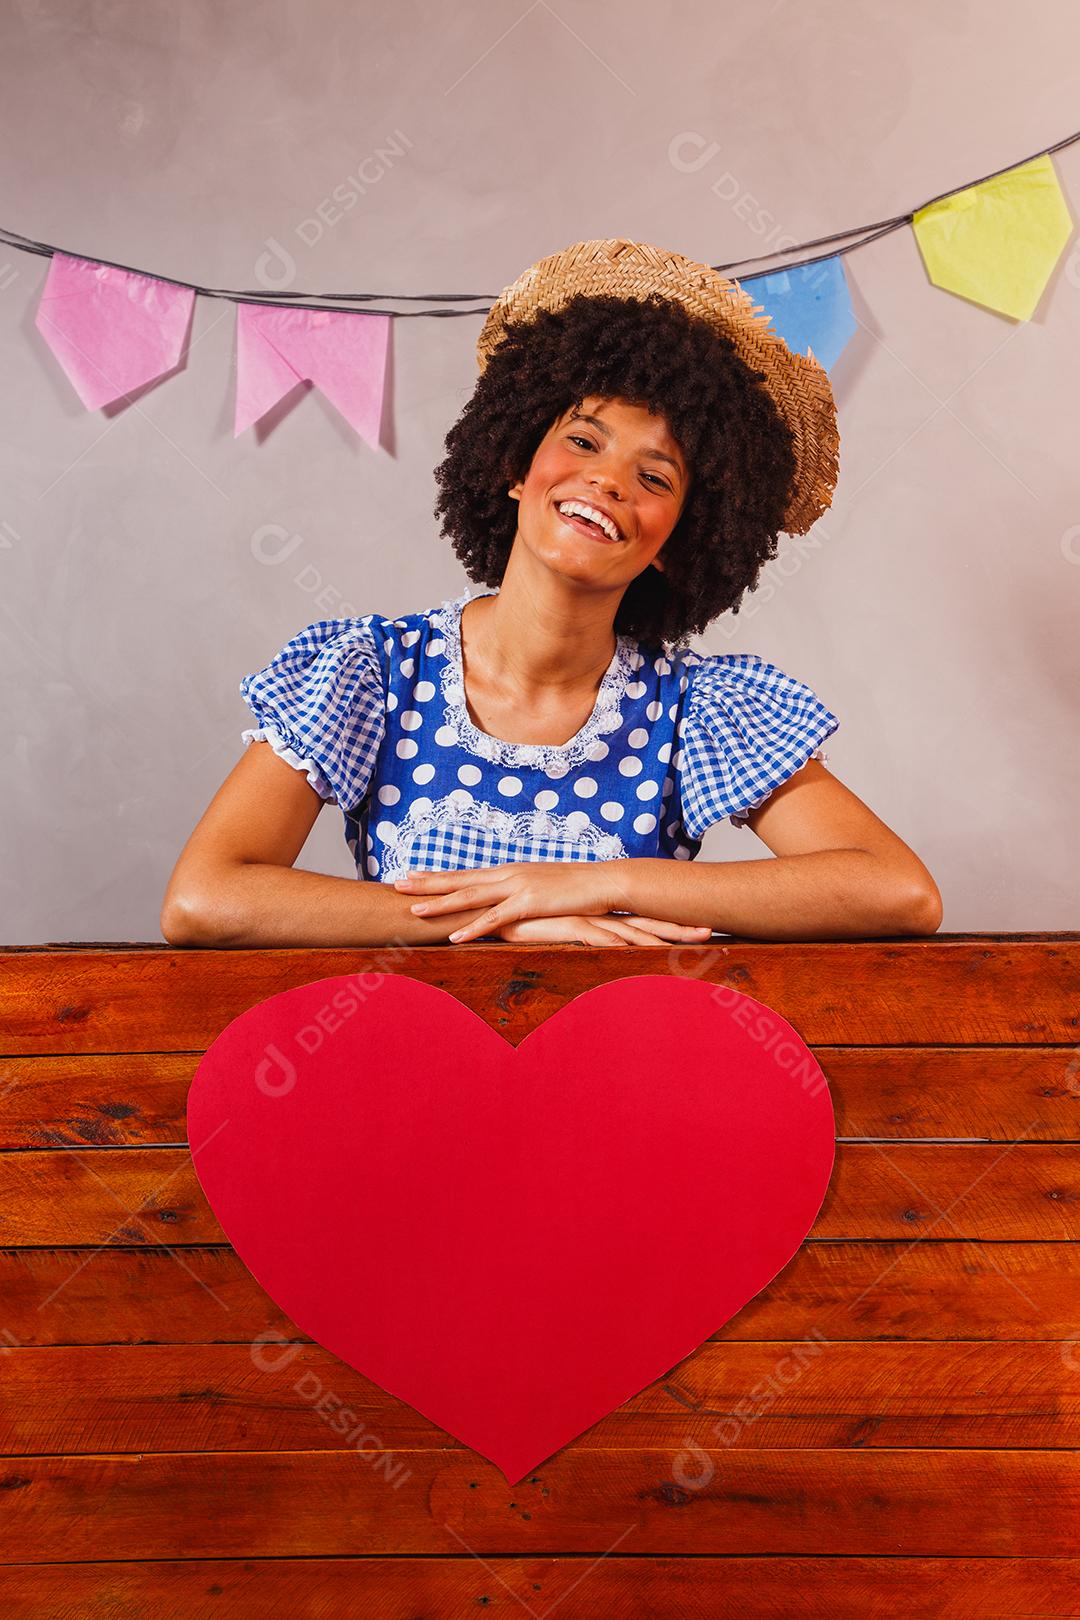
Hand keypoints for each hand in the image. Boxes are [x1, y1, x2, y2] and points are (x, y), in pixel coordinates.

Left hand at [394, 860, 626, 942]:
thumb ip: (519, 894)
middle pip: (459, 880)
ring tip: (413, 911)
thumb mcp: (541, 888)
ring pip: (470, 896)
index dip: (436, 875)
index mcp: (508, 871)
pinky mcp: (530, 903)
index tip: (410, 875)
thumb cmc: (574, 888)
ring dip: (440, 905)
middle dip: (425, 884)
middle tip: (395, 885)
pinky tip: (454, 936)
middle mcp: (507, 874)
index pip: (464, 873)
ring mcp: (517, 887)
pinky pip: (496, 918)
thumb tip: (505, 903)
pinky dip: (473, 927)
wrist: (603, 881)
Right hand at [491, 912, 713, 946]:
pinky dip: (618, 943)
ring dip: (658, 939)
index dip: (672, 924)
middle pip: (648, 922)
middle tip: (711, 933)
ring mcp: (587, 918)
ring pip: (630, 930)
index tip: (700, 928)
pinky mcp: (569, 924)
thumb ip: (582, 937)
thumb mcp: (562, 932)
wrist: (500, 910)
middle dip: (679, 929)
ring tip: (686, 946)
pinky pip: (599, 936)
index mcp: (602, 915)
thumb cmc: (529, 922)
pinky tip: (636, 950)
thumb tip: (603, 950)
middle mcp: (600, 914)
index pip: (644, 919)